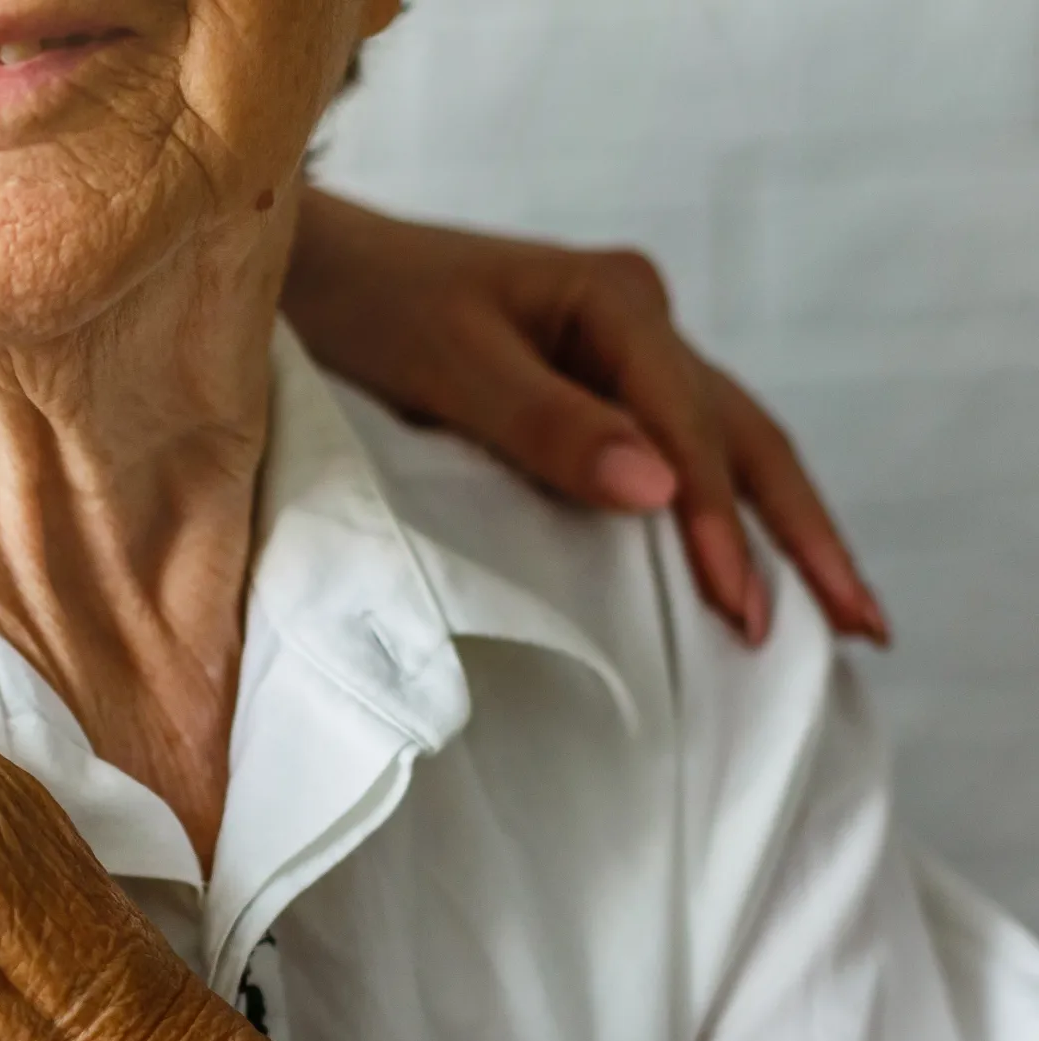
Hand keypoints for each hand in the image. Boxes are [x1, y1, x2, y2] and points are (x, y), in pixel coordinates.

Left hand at [284, 189, 885, 646]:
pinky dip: (718, 515)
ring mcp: (620, 356)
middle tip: (866, 628)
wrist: (312, 273)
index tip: (742, 611)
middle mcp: (637, 323)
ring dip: (779, 528)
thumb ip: (545, 423)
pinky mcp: (593, 390)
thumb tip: (663, 489)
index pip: (689, 427)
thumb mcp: (447, 363)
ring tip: (840, 615)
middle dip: (803, 533)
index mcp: (614, 301)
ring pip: (725, 447)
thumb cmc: (368, 308)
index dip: (717, 525)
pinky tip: (744, 567)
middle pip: (744, 435)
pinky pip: (676, 455)